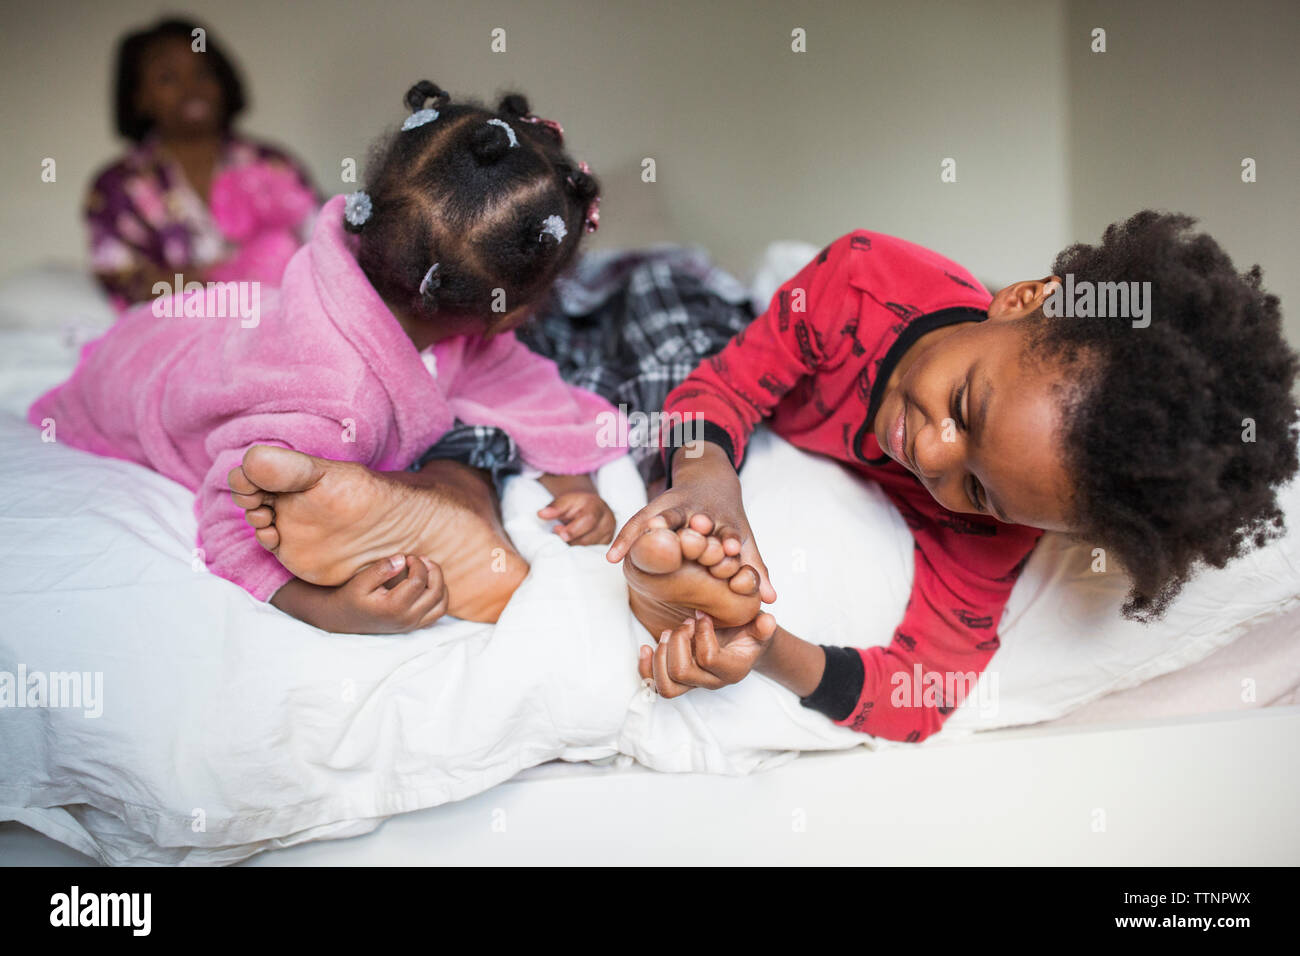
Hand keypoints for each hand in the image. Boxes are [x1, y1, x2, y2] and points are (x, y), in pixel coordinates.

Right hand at [273, 554, 447, 633]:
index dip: (417, 564)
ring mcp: (412, 624)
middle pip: (435, 592)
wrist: (343, 619)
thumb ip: (381, 570)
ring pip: (441, 604)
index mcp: (393, 608)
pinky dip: (440, 595)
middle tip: (421, 559)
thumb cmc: (351, 597)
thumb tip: (402, 559)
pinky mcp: (414, 625)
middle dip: (433, 570)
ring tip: (428, 569)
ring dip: (440, 583)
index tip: (407, 557)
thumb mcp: (360, 581)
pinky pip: (438, 611)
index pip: (418, 582)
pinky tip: (428, 583)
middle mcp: (407, 619)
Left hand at [538, 491, 615, 545]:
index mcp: (598, 506)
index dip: (573, 529)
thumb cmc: (575, 505)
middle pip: (589, 538)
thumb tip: (541, 514)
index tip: (557, 531)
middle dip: (570, 540)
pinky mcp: (607, 544)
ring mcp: (609, 534)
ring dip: (574, 547)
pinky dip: (580, 552)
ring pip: (590, 548)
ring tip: (565, 538)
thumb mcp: (564, 501)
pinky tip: (572, 546)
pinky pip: (592, 553)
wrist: (588, 507)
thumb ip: (554, 507)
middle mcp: (607, 520)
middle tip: (557, 534)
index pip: (589, 520)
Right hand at [606, 443, 776, 602]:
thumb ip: (755, 569)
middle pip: (696, 522)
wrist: (709, 479)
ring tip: (642, 542)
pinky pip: (637, 523)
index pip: (728, 532)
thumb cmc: (726, 521)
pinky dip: (625, 539)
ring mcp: (677, 508)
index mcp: (724, 521)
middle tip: (685, 542)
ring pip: (667, 517)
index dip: (729, 540)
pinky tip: (612, 557)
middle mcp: (700, 513)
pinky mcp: (655, 508)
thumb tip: (772, 601)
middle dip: (692, 532)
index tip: (732, 549)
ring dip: (656, 528)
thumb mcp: (744, 541)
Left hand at [639, 610, 777, 697]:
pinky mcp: (677, 681)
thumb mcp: (759, 627)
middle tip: (685, 623)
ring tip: (669, 633)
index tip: (703, 615)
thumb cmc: (748, 632)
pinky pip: (654, 686)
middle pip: (681, 672)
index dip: (701, 632)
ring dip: (661, 655)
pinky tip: (645, 647)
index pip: (707, 658)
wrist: (742, 644)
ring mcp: (693, 684)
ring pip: (666, 686)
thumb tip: (767, 621)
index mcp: (732, 670)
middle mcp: (711, 682)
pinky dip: (645, 668)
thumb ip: (763, 626)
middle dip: (678, 642)